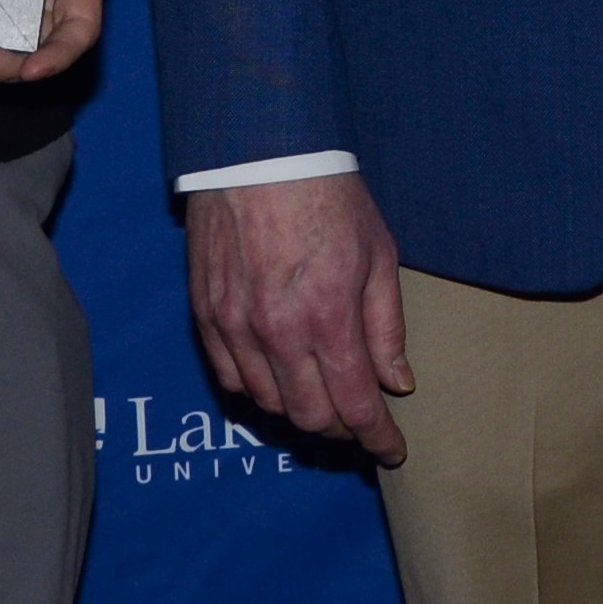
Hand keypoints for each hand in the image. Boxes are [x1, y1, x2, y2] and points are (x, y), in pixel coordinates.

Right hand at [187, 171, 411, 465]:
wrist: (260, 152)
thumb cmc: (329, 196)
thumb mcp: (378, 255)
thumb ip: (386, 326)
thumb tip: (396, 382)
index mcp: (328, 317)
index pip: (355, 406)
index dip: (377, 438)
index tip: (391, 451)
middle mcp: (277, 332)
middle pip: (310, 417)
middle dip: (342, 430)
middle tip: (360, 422)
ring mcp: (235, 326)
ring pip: (268, 404)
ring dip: (300, 413)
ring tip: (322, 401)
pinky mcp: (206, 314)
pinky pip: (229, 377)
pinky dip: (256, 392)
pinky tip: (277, 383)